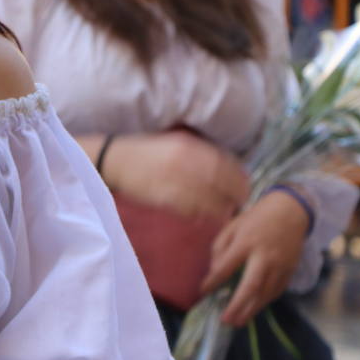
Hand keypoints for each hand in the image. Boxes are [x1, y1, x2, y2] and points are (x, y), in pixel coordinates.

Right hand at [103, 129, 249, 220]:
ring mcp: (175, 179)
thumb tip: (228, 171)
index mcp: (190, 146)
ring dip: (220, 210)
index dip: (240, 180)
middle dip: (235, 197)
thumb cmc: (147, 152)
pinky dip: (200, 215)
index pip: (227, 165)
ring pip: (210, 200)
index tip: (244, 189)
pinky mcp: (164, 196)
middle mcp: (186, 161)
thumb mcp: (176, 143)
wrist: (114, 159)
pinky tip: (201, 216)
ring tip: (221, 214)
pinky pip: (191, 210)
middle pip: (223, 183)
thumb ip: (200, 155)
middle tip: (237, 205)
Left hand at [202, 190, 309, 325]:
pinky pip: (277, 291)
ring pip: (265, 293)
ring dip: (251, 310)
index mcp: (246, 243)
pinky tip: (254, 309)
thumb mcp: (232, 226)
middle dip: (237, 305)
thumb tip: (214, 271)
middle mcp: (264, 257)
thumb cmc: (255, 219)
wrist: (290, 213)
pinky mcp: (290, 271)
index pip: (226, 266)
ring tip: (238, 322)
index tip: (203, 291)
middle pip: (251, 286)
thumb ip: (220, 248)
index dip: (213, 281)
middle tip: (225, 320)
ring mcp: (280, 266)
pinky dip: (265, 302)